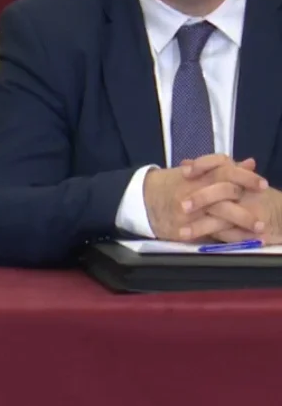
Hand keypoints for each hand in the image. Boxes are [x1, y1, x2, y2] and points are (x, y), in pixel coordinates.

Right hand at [143, 154, 266, 241]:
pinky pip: (206, 233)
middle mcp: (193, 190)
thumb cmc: (172, 184)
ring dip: (240, 223)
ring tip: (257, 231)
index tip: (264, 185)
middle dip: (246, 207)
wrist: (141, 198)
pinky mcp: (180, 227)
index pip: (225, 170)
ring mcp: (186, 210)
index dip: (246, 177)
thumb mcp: (196, 173)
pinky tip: (240, 241)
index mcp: (198, 175)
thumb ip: (223, 168)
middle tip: (263, 217)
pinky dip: (226, 237)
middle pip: (224, 193)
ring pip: (218, 215)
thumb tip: (250, 163)